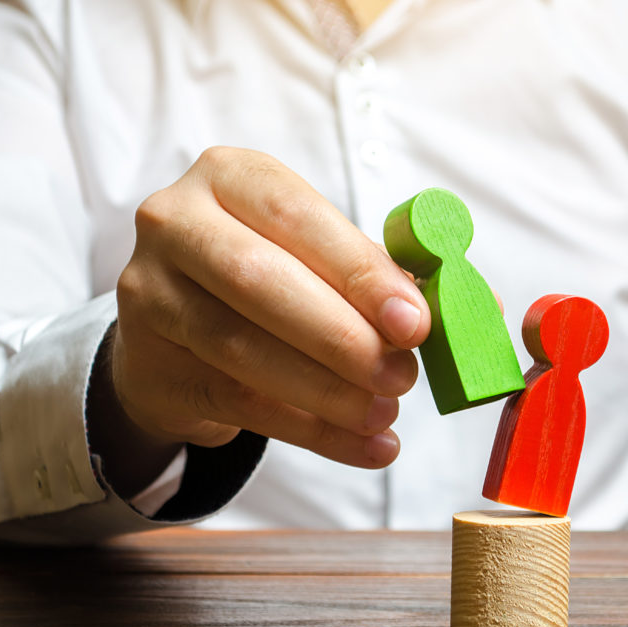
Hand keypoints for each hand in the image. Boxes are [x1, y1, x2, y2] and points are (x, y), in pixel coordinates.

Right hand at [106, 147, 430, 476]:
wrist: (175, 329)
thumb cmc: (265, 278)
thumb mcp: (315, 255)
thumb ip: (385, 274)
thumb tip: (477, 307)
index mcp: (229, 177)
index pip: (296, 218)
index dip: (359, 272)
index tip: (415, 322)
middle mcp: (176, 225)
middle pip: (258, 281)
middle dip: (341, 336)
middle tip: (403, 376)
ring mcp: (150, 295)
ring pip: (242, 348)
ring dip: (328, 390)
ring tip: (385, 413)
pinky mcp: (150, 365)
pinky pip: (239, 404)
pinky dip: (312, 432)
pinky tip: (364, 447)